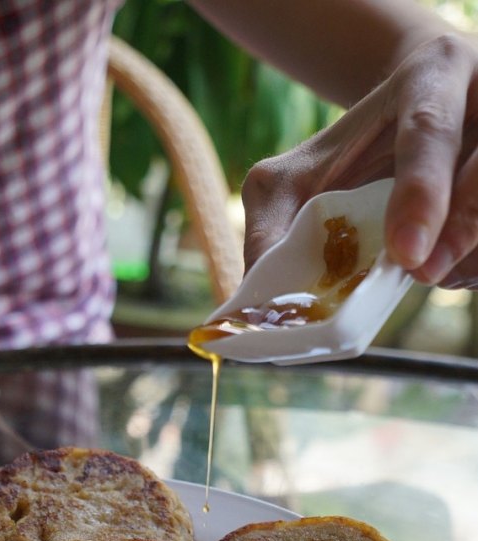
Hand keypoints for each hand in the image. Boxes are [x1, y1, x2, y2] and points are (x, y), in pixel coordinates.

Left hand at [241, 33, 477, 288]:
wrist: (409, 122)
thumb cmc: (347, 154)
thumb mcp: (297, 173)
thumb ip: (272, 224)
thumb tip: (251, 297)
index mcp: (430, 77)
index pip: (428, 129)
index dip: (421, 193)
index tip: (405, 255)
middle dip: (459, 229)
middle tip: (422, 274)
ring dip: (467, 253)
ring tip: (430, 274)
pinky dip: (474, 262)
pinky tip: (445, 268)